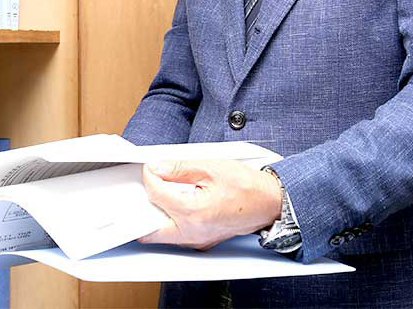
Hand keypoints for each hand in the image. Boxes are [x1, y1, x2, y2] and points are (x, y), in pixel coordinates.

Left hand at [138, 159, 282, 249]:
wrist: (269, 203)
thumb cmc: (247, 186)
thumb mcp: (211, 168)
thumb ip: (179, 168)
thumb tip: (157, 168)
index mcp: (192, 212)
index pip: (156, 194)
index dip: (150, 176)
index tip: (153, 168)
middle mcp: (192, 232)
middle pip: (149, 229)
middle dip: (143, 208)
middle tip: (148, 189)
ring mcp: (196, 241)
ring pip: (161, 236)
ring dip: (156, 217)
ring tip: (163, 195)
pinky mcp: (201, 243)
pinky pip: (176, 237)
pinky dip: (170, 222)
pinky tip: (177, 206)